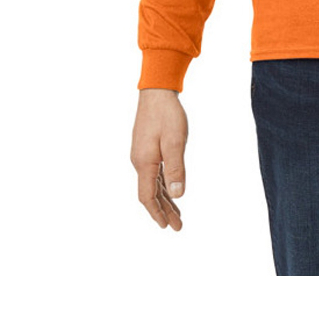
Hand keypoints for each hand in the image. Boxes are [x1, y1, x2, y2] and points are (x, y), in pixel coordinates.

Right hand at [130, 89, 188, 229]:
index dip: (157, 213)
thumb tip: (178, 195)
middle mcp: (139, 161)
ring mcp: (142, 155)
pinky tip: (170, 190)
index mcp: (144, 163)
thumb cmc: (167, 115)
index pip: (147, 196)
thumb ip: (176, 168)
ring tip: (177, 213)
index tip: (167, 226)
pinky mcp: (147, 148)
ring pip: (152, 184)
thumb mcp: (175, 142)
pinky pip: (154, 173)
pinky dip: (163, 185)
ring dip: (165, 199)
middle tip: (178, 226)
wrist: (157, 92)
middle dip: (164, 211)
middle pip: (150, 193)